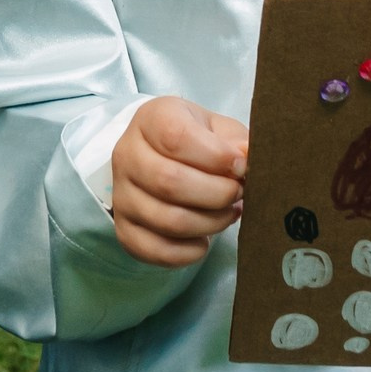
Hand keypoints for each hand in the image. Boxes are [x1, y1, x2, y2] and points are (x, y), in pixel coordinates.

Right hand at [109, 97, 248, 266]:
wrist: (167, 158)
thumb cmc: (200, 142)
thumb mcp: (221, 130)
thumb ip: (237, 142)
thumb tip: (249, 158)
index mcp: (151, 119)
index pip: (176, 138)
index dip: (216, 157)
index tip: (241, 166)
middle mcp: (127, 154)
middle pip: (169, 182)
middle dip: (217, 193)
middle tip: (239, 193)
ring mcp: (121, 194)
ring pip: (167, 220)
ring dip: (210, 223)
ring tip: (228, 213)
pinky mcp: (124, 228)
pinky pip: (155, 250)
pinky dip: (189, 252)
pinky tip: (204, 239)